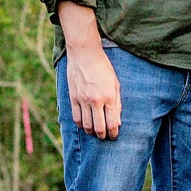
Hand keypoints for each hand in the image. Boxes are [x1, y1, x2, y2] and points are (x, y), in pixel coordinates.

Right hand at [58, 2, 120, 138]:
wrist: (85, 54)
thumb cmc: (103, 68)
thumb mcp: (115, 84)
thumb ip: (117, 104)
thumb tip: (117, 123)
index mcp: (109, 97)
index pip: (111, 123)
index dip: (113, 133)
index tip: (114, 136)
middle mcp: (95, 100)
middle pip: (99, 128)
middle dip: (103, 136)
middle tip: (104, 136)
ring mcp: (83, 100)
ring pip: (86, 125)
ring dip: (91, 132)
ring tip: (95, 132)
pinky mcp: (73, 98)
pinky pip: (76, 118)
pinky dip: (81, 125)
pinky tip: (85, 124)